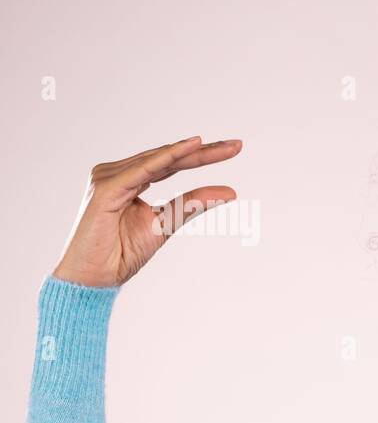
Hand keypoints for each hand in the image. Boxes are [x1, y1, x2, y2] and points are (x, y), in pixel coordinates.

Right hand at [52, 136, 242, 286]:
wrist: (94, 278)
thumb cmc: (122, 253)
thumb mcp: (168, 223)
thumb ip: (194, 204)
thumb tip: (231, 191)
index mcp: (130, 179)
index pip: (171, 163)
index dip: (202, 155)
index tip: (234, 148)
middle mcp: (118, 173)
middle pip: (167, 158)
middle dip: (203, 151)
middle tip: (238, 145)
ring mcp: (109, 178)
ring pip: (158, 160)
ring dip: (191, 153)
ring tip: (222, 147)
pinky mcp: (106, 188)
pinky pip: (143, 170)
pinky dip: (167, 158)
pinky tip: (190, 148)